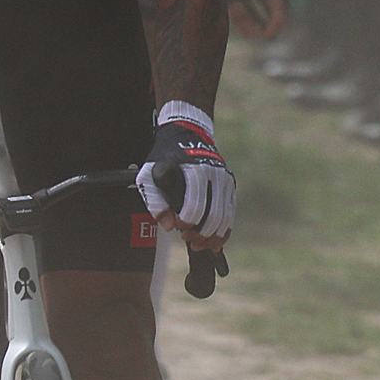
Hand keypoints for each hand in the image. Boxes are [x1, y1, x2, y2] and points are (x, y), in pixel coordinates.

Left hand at [136, 101, 235, 244]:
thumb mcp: (149, 175)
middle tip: (187, 238)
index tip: (178, 228)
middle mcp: (215, 174)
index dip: (186, 222)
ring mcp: (225, 180)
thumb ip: (155, 201)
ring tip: (199, 244)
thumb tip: (169, 226)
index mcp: (195, 170)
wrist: (187, 136)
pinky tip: (215, 242)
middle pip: (214, 214)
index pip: (196, 205)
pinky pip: (231, 213)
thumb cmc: (165, 157)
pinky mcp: (230, 185)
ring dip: (213, 236)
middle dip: (201, 233)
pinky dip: (224, 230)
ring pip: (226, 217)